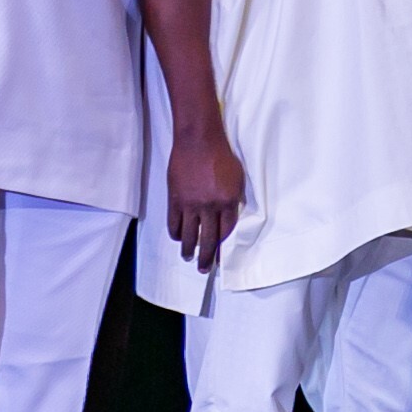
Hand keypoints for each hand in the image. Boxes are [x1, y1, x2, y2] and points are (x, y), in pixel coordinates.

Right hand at [168, 124, 245, 272]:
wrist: (198, 141)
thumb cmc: (221, 156)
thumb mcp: (237, 178)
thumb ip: (234, 198)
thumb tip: (229, 216)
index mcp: (228, 202)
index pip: (226, 232)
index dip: (223, 247)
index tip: (221, 257)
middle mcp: (210, 207)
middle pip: (208, 240)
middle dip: (207, 258)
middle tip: (204, 270)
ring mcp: (191, 204)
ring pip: (188, 235)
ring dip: (188, 250)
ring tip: (188, 258)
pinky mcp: (175, 199)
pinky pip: (174, 223)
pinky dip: (175, 233)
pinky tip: (177, 238)